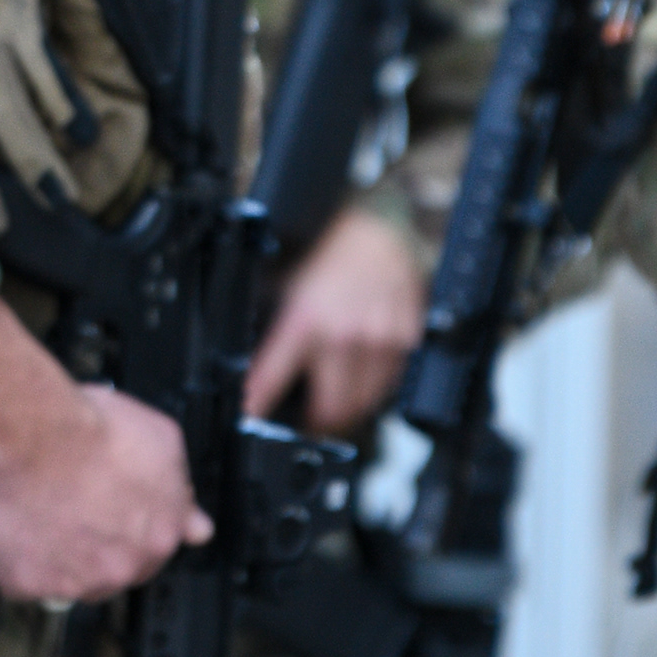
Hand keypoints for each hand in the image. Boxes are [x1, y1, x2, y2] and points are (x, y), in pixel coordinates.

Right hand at [0, 301, 207, 602]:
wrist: (31, 432)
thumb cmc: (89, 427)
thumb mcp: (162, 440)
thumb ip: (179, 487)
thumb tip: (196, 522)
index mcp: (160, 536)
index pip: (153, 550)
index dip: (129, 528)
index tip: (111, 511)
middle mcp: (121, 568)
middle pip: (111, 571)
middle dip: (96, 545)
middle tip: (73, 505)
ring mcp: (73, 582)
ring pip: (67, 581)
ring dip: (57, 556)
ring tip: (40, 512)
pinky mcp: (26, 583)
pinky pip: (20, 581)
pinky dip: (16, 561)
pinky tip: (15, 527)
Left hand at [244, 208, 424, 433]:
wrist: (379, 233)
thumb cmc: (330, 259)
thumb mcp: (287, 288)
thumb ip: (275, 329)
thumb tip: (254, 366)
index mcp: (304, 321)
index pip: (273, 376)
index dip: (259, 406)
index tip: (251, 424)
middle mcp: (342, 335)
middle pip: (330, 408)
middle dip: (317, 422)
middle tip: (309, 421)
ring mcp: (378, 341)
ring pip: (363, 402)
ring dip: (349, 408)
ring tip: (338, 399)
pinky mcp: (405, 342)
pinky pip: (390, 383)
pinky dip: (376, 387)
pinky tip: (364, 372)